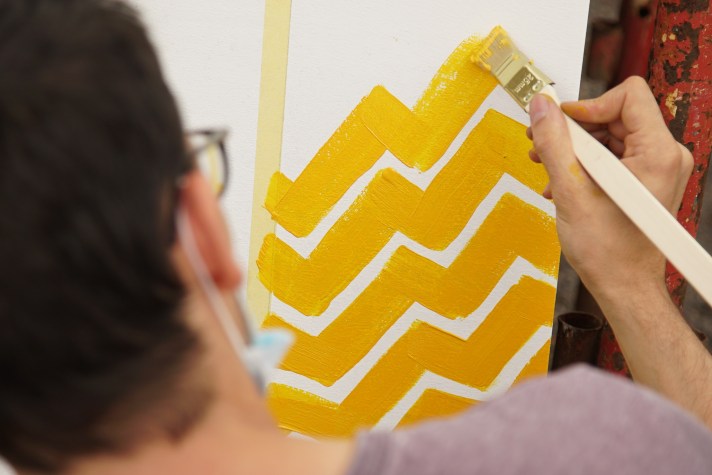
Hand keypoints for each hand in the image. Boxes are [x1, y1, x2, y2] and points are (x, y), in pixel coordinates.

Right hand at [527, 76, 692, 299]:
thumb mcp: (571, 191)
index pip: (628, 95)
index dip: (587, 106)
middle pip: (615, 115)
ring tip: (547, 168)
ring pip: (610, 135)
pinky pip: (612, 155)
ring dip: (574, 149)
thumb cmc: (609, 252)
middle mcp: (664, 156)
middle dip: (574, 130)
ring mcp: (656, 168)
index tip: (560, 123)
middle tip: (543, 145)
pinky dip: (584, 164)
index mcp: (657, 153)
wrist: (622, 285)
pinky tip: (562, 182)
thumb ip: (553, 143)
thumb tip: (541, 108)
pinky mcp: (645, 179)